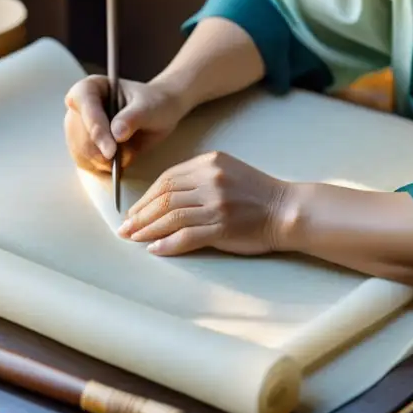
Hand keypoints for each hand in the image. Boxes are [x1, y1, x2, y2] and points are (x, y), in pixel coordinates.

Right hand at [64, 75, 187, 174]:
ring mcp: (77, 128)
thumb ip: (133, 117)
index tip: (111, 151)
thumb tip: (117, 134)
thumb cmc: (153, 104)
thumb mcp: (150, 107)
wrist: (157, 114)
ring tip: (128, 153)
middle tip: (126, 156)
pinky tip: (120, 161)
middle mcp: (78, 107)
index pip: (85, 106)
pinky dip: (103, 167)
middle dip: (102, 152)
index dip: (96, 128)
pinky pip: (86, 163)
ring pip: (81, 152)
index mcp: (91, 87)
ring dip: (105, 161)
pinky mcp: (81, 146)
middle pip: (80, 135)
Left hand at [116, 151, 293, 256]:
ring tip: (133, 239)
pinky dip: (168, 244)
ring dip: (148, 230)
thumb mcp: (227, 172)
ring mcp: (217, 203)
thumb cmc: (257, 194)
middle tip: (126, 228)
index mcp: (210, 162)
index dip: (146, 197)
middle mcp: (211, 179)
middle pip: (164, 196)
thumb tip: (163, 198)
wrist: (287, 210)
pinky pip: (187, 236)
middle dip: (141, 214)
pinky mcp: (222, 226)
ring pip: (171, 216)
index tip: (134, 211)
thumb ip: (198, 178)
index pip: (167, 178)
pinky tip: (155, 249)